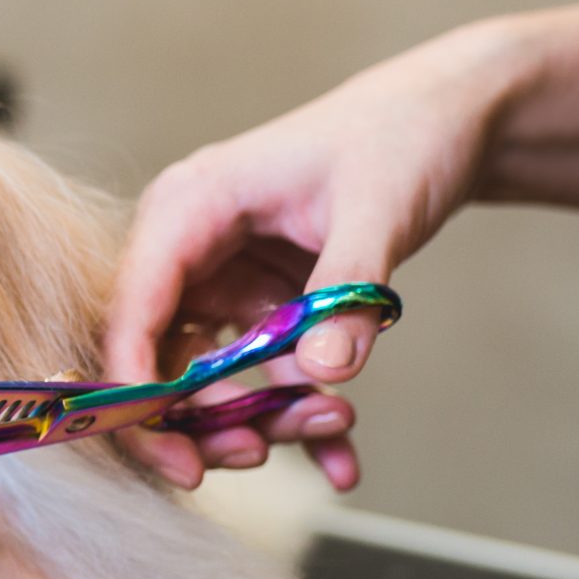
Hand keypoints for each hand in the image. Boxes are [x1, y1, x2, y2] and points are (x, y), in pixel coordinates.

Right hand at [107, 18, 532, 488]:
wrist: (445, 120)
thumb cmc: (399, 138)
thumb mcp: (378, 211)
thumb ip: (346, 291)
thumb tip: (325, 373)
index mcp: (190, 206)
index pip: (134, 306)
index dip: (137, 384)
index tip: (173, 449)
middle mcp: (189, 246)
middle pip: (160, 355)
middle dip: (200, 418)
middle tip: (256, 455)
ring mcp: (222, 279)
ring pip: (208, 377)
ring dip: (260, 419)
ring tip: (336, 429)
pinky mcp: (259, 303)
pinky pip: (261, 374)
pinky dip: (297, 414)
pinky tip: (342, 458)